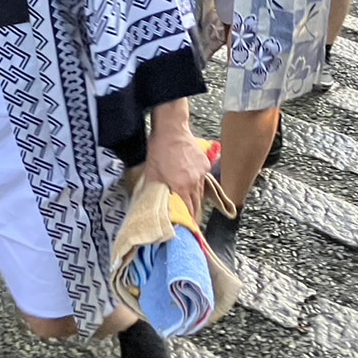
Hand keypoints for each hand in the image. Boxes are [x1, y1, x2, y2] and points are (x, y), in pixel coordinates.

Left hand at [145, 103, 205, 217]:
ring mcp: (202, 173)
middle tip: (189, 221)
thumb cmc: (160, 149)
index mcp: (181, 186)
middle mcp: (194, 182)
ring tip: (190, 205)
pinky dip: (198, 184)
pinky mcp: (205, 164)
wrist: (171, 129)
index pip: (189, 211)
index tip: (188, 229)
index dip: (189, 221)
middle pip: (197, 204)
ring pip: (201, 193)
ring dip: (196, 200)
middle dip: (194, 214)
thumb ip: (154, 191)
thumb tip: (151, 204)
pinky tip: (191, 183)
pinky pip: (203, 180)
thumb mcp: (152, 172)